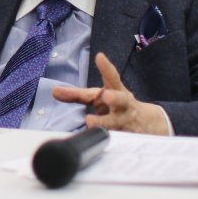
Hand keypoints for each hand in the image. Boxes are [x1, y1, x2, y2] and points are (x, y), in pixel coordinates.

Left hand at [51, 52, 169, 134]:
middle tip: (106, 96)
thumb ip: (76, 95)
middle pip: (120, 99)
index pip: (112, 77)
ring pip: (116, 122)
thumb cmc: (114, 106)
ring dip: (104, 122)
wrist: (143, 123)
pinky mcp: (126, 137)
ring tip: (91, 122)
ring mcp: (125, 121)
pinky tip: (98, 141)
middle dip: (114, 98)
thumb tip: (54, 91)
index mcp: (115, 90)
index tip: (100, 57)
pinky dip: (107, 139)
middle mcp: (122, 105)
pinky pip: (116, 139)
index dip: (106, 68)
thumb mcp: (97, 97)